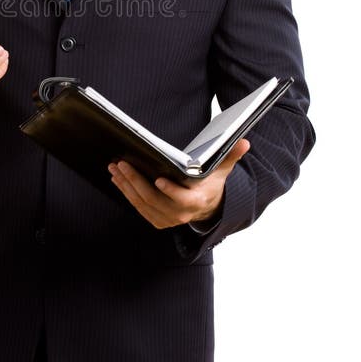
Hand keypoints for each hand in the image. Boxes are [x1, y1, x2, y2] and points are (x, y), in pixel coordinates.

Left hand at [108, 139, 249, 228]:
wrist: (207, 207)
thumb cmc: (212, 183)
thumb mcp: (222, 170)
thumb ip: (231, 156)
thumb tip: (245, 142)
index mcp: (197, 201)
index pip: (183, 200)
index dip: (171, 192)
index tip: (158, 180)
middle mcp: (181, 214)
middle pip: (154, 200)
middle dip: (136, 181)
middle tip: (122, 163)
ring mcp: (167, 219)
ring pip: (142, 204)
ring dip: (126, 186)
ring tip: (115, 167)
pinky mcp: (157, 219)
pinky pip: (138, 207)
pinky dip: (127, 192)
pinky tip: (118, 178)